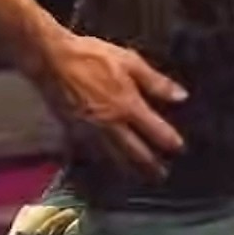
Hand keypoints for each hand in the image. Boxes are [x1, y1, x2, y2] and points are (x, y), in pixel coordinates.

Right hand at [33, 22, 187, 177]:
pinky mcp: (74, 133)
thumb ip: (156, 82)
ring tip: (138, 177)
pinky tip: (107, 164)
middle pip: (136, 154)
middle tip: (161, 176)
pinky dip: (103, 162)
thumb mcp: (130, 62)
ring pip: (114, 159)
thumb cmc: (91, 57)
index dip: (170, 143)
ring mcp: (92, 132)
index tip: (179, 150)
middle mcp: (112, 125)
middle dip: (151, 167)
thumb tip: (182, 97)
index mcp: (128, 106)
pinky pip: (92, 154)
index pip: (156, 132)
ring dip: (129, 170)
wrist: (51, 60)